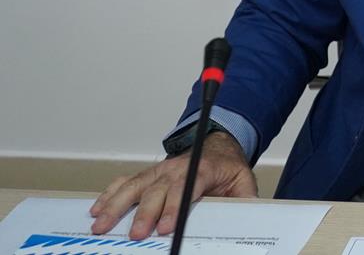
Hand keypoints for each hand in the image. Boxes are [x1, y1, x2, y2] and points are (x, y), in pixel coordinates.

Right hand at [89, 132, 256, 238]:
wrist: (217, 147)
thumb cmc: (227, 168)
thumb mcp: (243, 181)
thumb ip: (245, 198)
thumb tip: (248, 214)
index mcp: (203, 169)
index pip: (186, 188)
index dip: (175, 207)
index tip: (166, 226)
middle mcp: (177, 168)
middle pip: (157, 190)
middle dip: (145, 213)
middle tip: (136, 234)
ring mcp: (159, 170)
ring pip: (135, 186)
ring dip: (117, 205)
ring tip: (102, 224)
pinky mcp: (148, 175)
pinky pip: (125, 182)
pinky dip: (109, 194)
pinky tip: (97, 209)